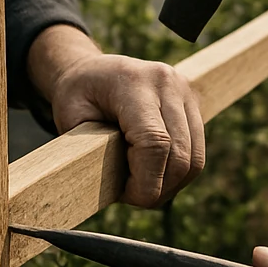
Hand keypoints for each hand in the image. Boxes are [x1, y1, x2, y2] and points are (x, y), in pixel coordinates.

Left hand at [31, 26, 204, 206]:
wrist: (95, 69)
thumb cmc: (78, 94)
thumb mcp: (70, 116)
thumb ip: (91, 147)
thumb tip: (117, 186)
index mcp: (135, 84)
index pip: (155, 143)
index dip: (145, 182)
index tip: (125, 195)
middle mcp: (169, 84)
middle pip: (180, 155)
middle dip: (158, 189)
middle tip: (131, 196)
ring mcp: (186, 93)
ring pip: (194, 159)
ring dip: (171, 185)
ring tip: (142, 187)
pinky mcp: (194, 104)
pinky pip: (197, 153)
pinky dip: (178, 173)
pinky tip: (154, 175)